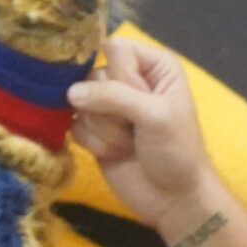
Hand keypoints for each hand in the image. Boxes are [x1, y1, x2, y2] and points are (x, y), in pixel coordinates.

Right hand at [67, 38, 218, 236]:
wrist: (172, 199)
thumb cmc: (176, 151)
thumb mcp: (155, 116)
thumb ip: (113, 96)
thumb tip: (70, 92)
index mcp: (154, 65)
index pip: (115, 47)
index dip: (120, 75)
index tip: (138, 99)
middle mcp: (130, 79)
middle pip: (93, 75)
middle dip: (110, 109)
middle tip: (135, 129)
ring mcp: (108, 106)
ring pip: (79, 102)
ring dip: (103, 130)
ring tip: (128, 144)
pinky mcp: (93, 130)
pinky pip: (74, 125)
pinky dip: (93, 143)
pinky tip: (115, 153)